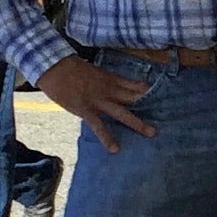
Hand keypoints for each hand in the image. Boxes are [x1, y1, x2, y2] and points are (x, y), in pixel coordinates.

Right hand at [37, 54, 152, 153]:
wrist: (54, 67)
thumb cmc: (68, 67)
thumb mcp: (89, 70)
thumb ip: (99, 79)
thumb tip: (102, 86)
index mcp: (109, 78)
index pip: (131, 85)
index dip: (143, 90)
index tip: (154, 95)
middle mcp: (109, 90)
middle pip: (132, 99)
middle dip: (147, 107)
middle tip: (162, 115)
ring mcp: (99, 101)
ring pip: (122, 113)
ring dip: (137, 123)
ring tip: (151, 133)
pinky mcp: (87, 111)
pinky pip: (99, 126)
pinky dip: (107, 138)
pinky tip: (115, 149)